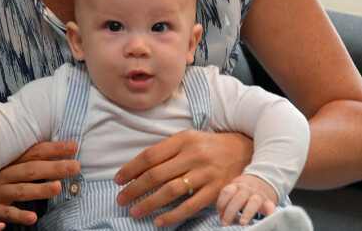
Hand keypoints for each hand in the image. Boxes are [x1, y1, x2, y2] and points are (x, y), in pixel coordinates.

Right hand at [0, 140, 79, 225]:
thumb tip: (57, 150)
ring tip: (58, 187)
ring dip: (40, 189)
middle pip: (31, 169)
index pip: (35, 151)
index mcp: (10, 160)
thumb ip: (28, 157)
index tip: (73, 146)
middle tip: (75, 166)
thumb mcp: (7, 163)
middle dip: (54, 167)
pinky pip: (6, 213)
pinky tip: (33, 218)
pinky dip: (19, 215)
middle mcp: (4, 173)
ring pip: (21, 190)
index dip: (54, 148)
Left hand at [114, 130, 252, 227]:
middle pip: (157, 174)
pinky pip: (190, 205)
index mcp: (183, 139)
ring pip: (170, 190)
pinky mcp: (216, 191)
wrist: (242, 151)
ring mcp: (205, 174)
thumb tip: (140, 168)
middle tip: (120, 199)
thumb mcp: (188, 139)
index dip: (132, 168)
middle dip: (135, 188)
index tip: (118, 179)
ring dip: (149, 203)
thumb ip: (167, 151)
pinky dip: (172, 215)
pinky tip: (159, 222)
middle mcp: (193, 155)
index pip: (151, 155)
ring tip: (134, 211)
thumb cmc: (208, 146)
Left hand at [216, 174, 276, 225]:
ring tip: (242, 223)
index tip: (219, 213)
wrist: (262, 182)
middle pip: (238, 198)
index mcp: (237, 186)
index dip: (222, 202)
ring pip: (253, 202)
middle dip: (230, 211)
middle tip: (225, 223)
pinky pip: (271, 207)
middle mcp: (247, 189)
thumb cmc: (244, 192)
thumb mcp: (235, 191)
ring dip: (247, 213)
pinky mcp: (269, 202)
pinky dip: (270, 214)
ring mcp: (259, 195)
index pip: (227, 192)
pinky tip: (268, 220)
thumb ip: (229, 202)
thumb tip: (222, 217)